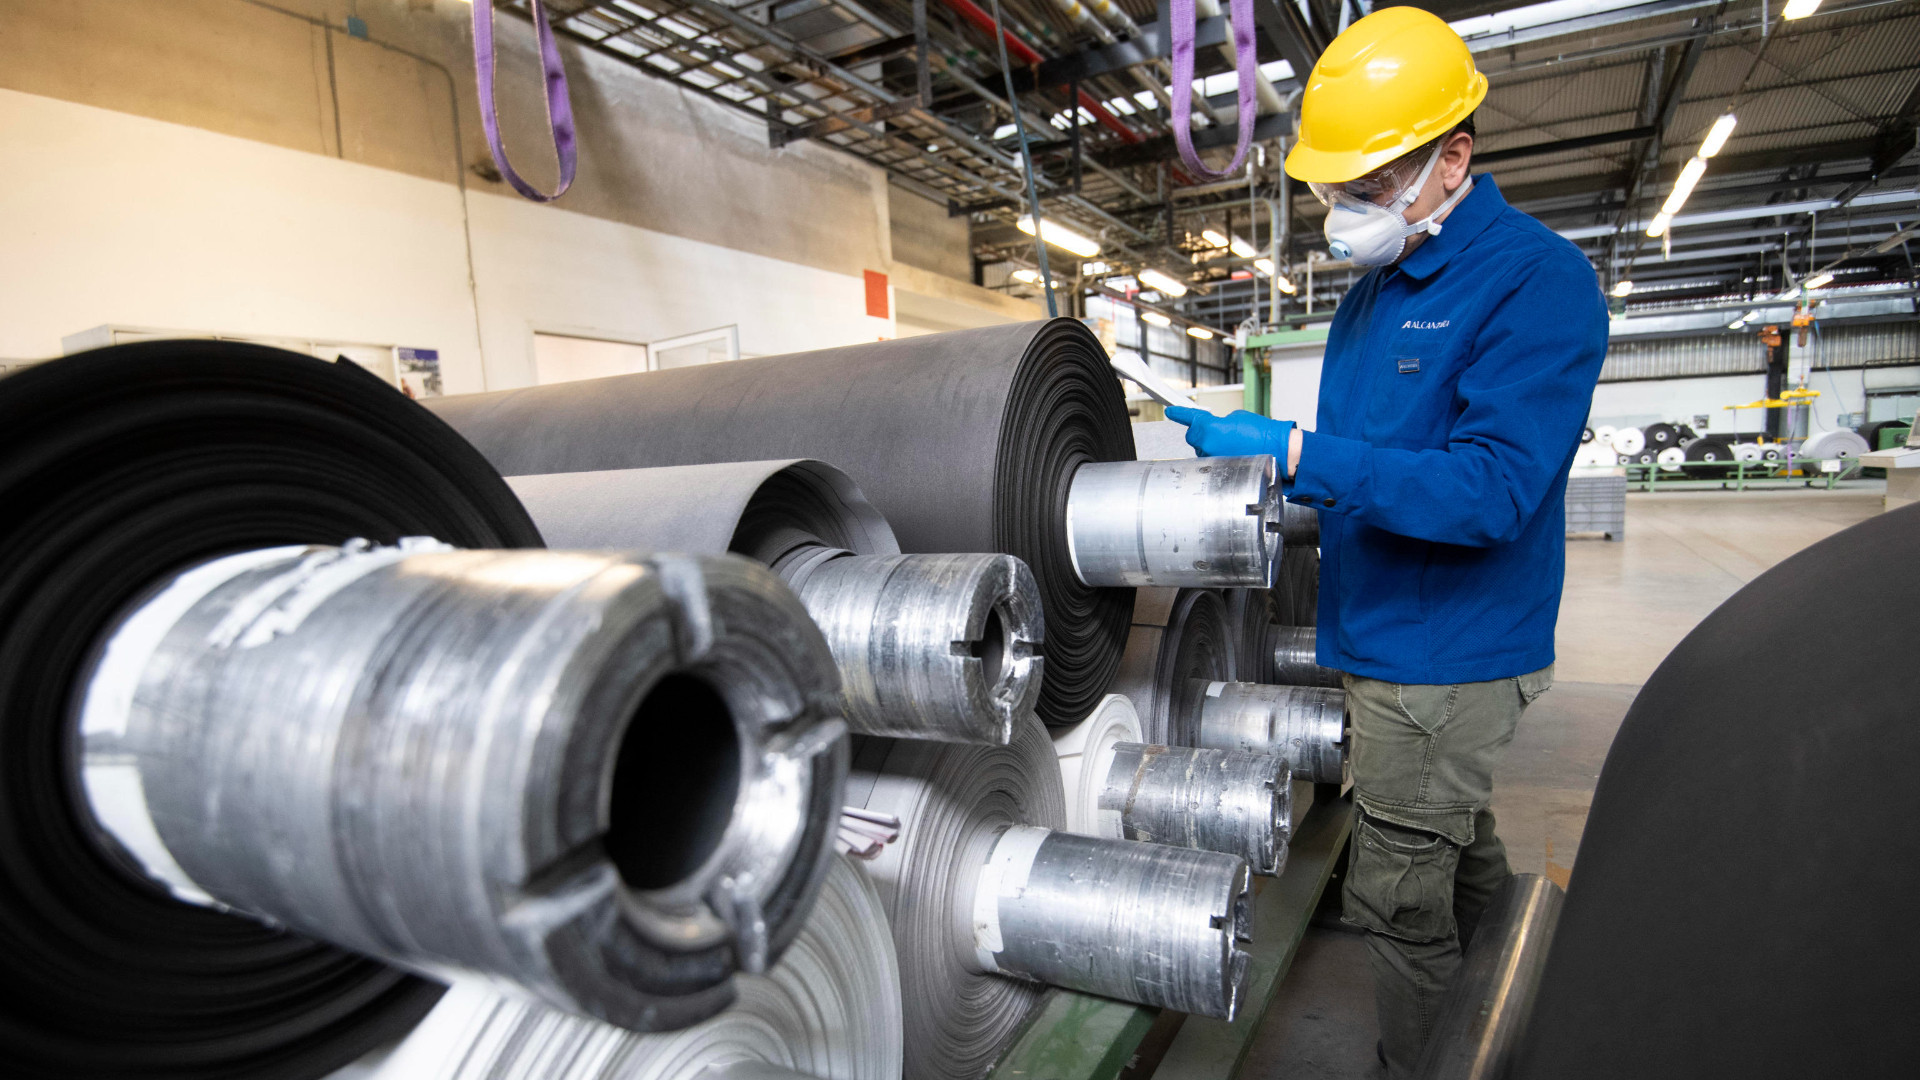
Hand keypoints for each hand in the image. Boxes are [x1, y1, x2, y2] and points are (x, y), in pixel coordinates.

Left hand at [1164, 407, 1293, 460]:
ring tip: (1232, 443)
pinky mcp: (1218, 469)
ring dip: (1211, 445)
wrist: (1277, 450)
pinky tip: (1233, 453)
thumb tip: (1213, 428)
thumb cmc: (1262, 433)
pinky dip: (1218, 455)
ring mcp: (1212, 459)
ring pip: (1202, 449)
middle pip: (1193, 436)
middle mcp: (1207, 445)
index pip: (1190, 418)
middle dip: (1202, 432)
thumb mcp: (1237, 417)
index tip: (1171, 412)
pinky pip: (1211, 459)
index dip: (1179, 414)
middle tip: (1219, 430)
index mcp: (1210, 428)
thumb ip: (1219, 421)